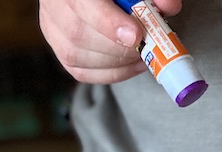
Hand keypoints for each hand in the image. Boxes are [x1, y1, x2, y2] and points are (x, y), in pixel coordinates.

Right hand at [39, 0, 181, 82]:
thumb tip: (169, 7)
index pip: (83, 6)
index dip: (109, 24)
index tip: (135, 36)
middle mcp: (55, 6)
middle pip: (79, 35)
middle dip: (118, 48)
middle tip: (146, 47)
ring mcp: (52, 29)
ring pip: (76, 57)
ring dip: (116, 63)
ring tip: (142, 56)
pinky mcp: (58, 48)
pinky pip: (79, 72)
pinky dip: (109, 74)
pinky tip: (130, 66)